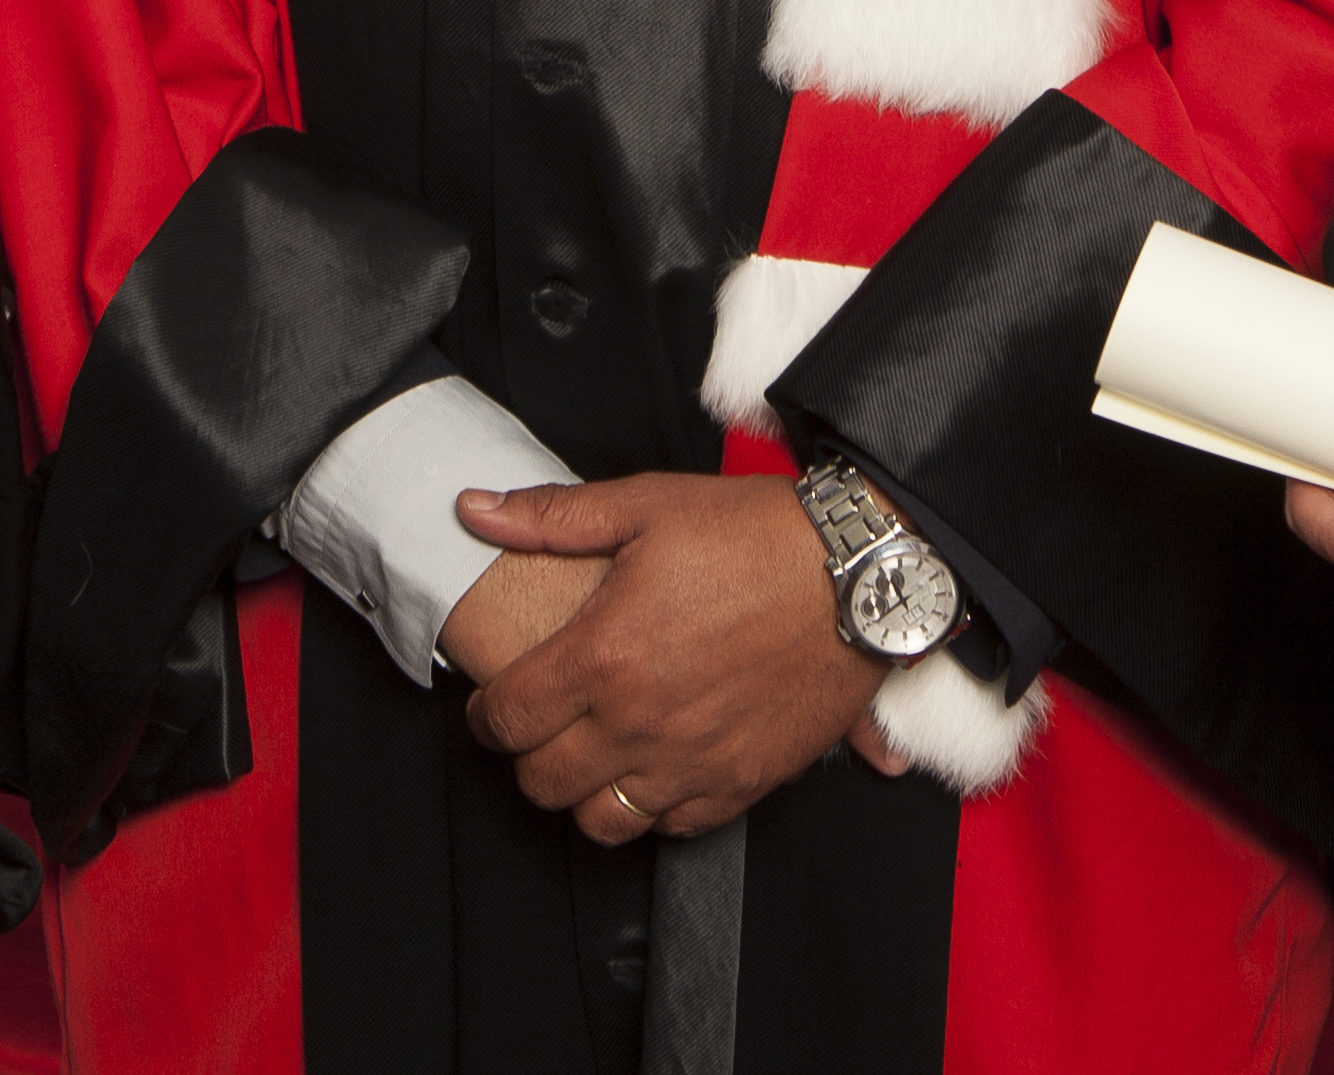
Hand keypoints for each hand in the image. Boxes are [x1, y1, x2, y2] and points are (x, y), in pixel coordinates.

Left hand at [451, 475, 896, 842]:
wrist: (856, 571)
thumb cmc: (758, 536)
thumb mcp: (646, 505)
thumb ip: (551, 517)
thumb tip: (478, 512)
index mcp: (605, 654)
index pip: (507, 718)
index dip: (485, 715)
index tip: (493, 704)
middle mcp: (641, 721)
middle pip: (542, 781)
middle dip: (527, 757)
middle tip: (540, 728)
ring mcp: (692, 761)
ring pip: (601, 821)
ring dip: (583, 793)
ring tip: (592, 757)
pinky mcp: (742, 782)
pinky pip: (673, 827)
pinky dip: (652, 809)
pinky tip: (655, 770)